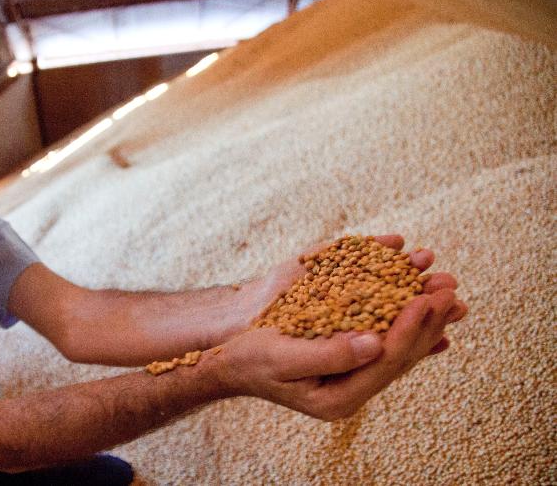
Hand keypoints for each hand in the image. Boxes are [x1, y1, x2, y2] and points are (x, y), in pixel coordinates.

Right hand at [217, 234, 467, 419]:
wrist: (230, 356)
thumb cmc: (250, 357)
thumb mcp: (281, 357)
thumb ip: (328, 354)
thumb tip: (374, 344)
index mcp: (339, 397)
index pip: (386, 362)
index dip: (409, 330)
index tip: (425, 299)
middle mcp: (353, 385)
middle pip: (402, 351)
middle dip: (428, 318)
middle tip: (451, 287)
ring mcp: (353, 369)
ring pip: (399, 340)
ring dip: (423, 311)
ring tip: (446, 284)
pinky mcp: (348, 350)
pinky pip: (384, 331)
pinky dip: (402, 309)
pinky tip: (421, 295)